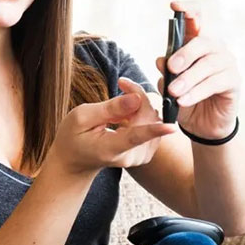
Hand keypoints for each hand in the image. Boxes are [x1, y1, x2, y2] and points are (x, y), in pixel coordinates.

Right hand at [47, 84, 177, 176]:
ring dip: (140, 104)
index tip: (171, 127)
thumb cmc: (74, 137)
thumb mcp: (82, 117)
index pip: (136, 137)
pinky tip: (126, 114)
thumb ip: (110, 108)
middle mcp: (130, 156)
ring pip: (153, 118)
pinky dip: (142, 113)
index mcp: (111, 148)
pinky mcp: (146, 152)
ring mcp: (140, 156)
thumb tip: (136, 99)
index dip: (154, 130)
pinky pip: (152, 124)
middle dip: (138, 96)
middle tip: (122, 83)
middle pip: (148, 118)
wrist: (76, 160)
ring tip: (119, 102)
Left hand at [154, 1, 240, 139]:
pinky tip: (184, 101)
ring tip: (174, 92)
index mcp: (196, 43)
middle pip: (202, 41)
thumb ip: (165, 72)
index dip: (188, 9)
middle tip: (170, 68)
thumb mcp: (169, 86)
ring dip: (188, 78)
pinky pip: (215, 82)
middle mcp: (214, 49)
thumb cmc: (185, 99)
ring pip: (208, 64)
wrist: (202, 126)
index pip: (196, 18)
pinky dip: (197, 92)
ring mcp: (226, 63)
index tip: (174, 6)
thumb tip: (161, 60)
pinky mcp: (233, 81)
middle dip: (184, 54)